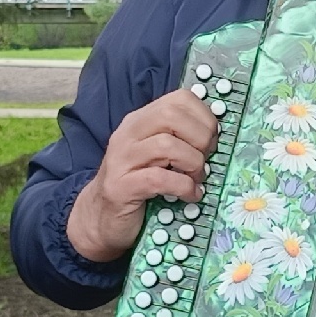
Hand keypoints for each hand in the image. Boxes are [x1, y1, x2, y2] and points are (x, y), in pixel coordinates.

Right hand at [66, 87, 218, 261]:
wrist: (100, 218)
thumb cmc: (138, 184)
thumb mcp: (157, 154)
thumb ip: (179, 138)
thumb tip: (215, 133)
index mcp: (140, 120)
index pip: (179, 99)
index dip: (204, 117)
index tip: (212, 139)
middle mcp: (128, 134)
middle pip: (172, 116)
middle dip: (200, 138)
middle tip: (206, 159)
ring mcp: (121, 159)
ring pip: (167, 146)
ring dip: (193, 164)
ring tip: (197, 179)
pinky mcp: (121, 186)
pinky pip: (159, 179)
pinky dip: (183, 187)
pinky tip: (191, 196)